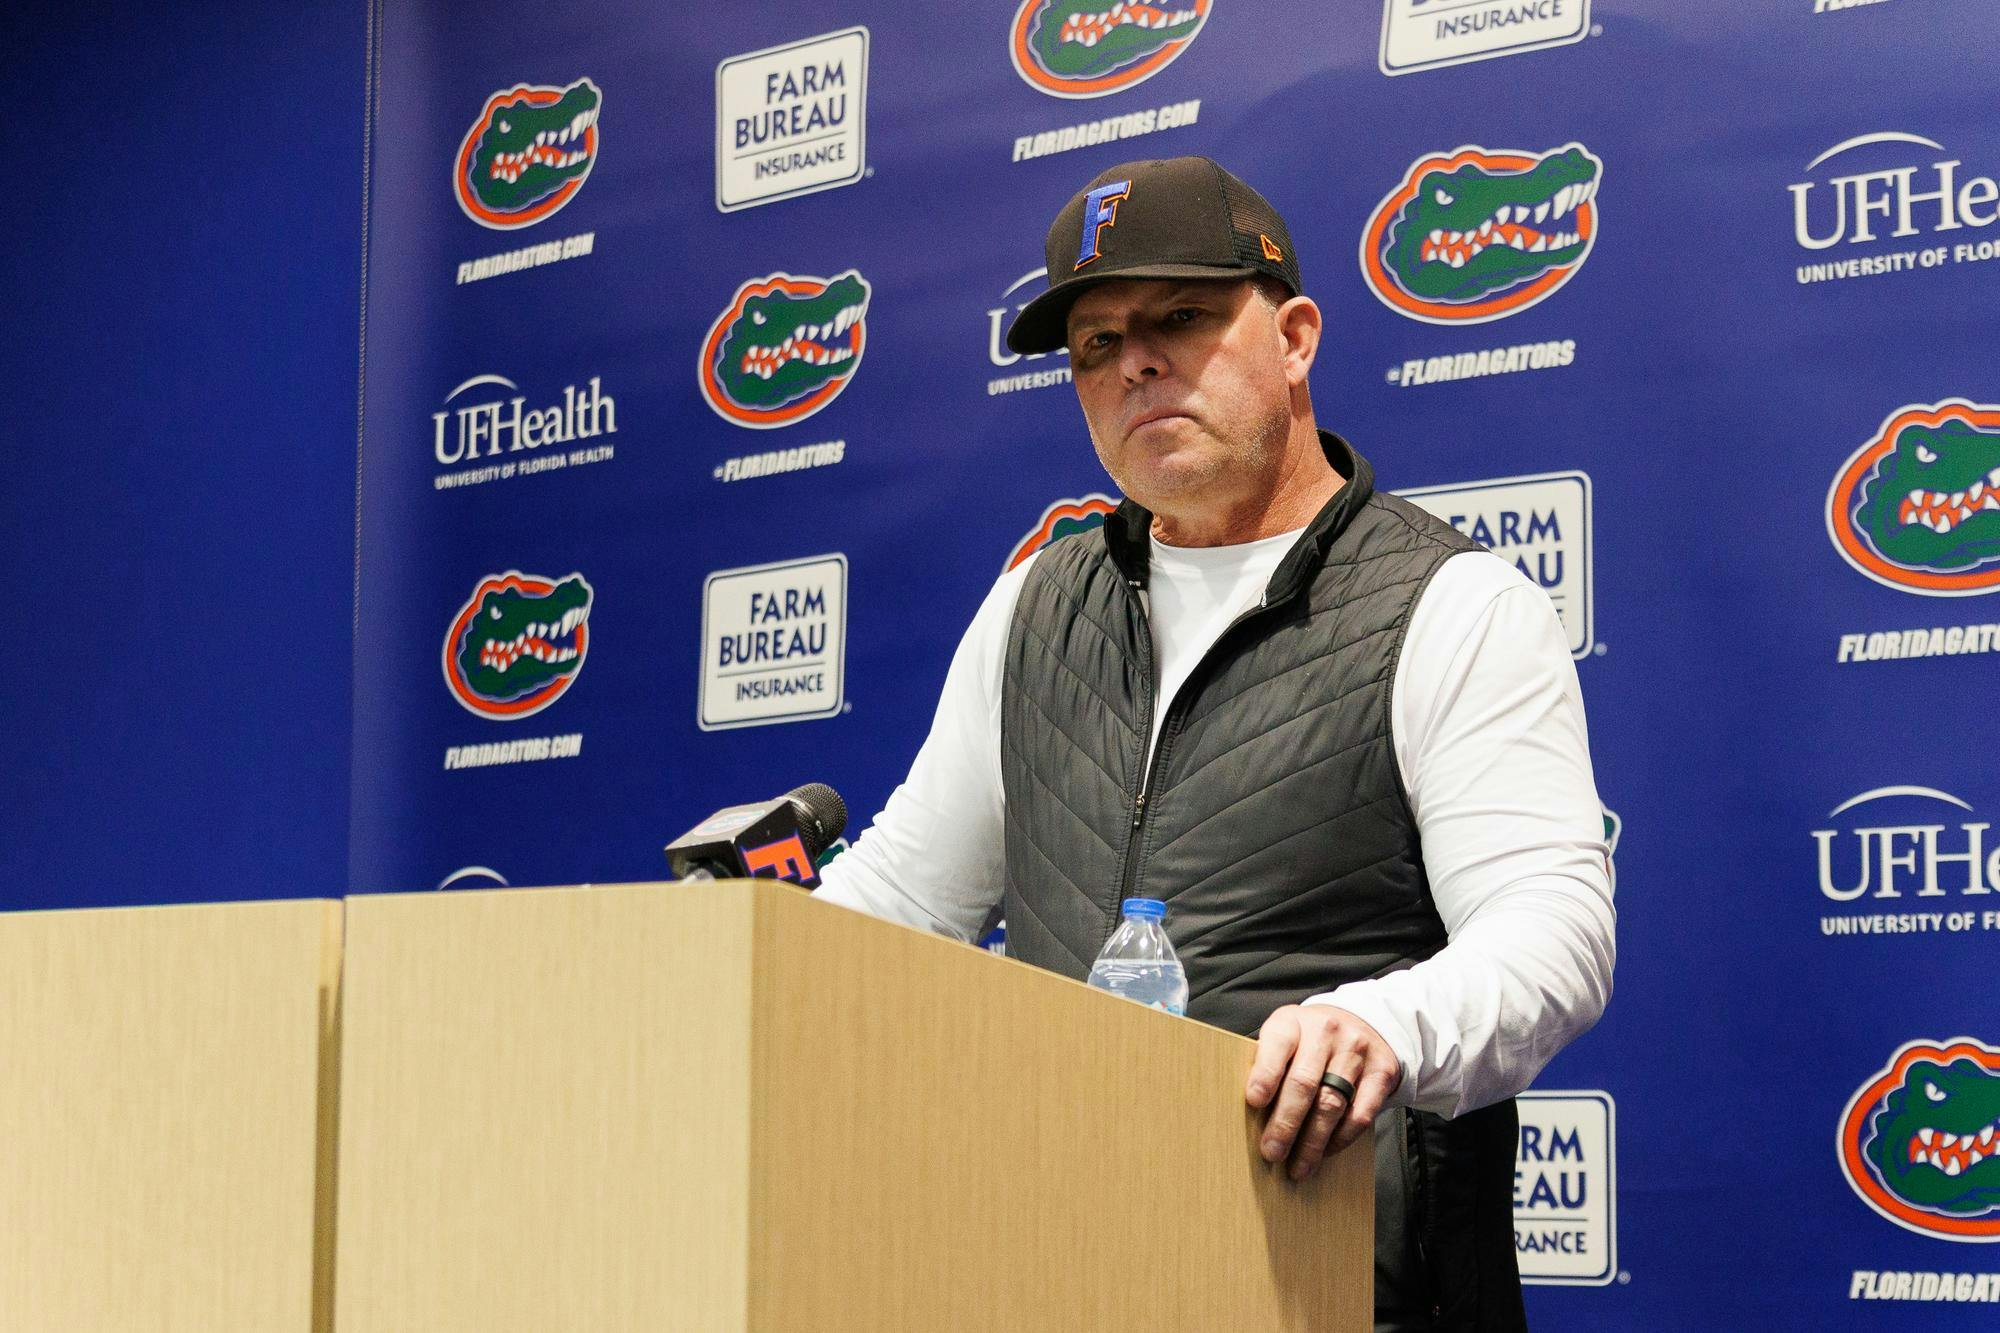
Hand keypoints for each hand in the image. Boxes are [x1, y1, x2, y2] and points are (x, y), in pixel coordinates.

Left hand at [1244, 1004, 1400, 1180]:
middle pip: (1304, 1083)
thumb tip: (1252, 1115)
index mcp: (1293, 1021)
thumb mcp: (1285, 1036)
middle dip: (1286, 1123)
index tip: (1254, 1101)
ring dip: (1312, 1142)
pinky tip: (1326, 1151)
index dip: (1265, 1074)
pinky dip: (1341, 1138)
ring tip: (1298, 1165)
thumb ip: (1269, 1065)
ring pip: (1332, 1104)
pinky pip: (1360, 1113)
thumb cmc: (1309, 1039)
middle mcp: (1326, 1032)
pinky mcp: (1381, 1072)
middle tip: (1273, 1151)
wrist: (1359, 1023)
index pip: (1278, 1045)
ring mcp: (1356, 1050)